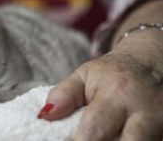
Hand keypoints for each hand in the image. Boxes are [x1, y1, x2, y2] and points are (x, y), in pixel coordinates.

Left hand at [39, 30, 162, 139]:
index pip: (94, 130)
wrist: (154, 61)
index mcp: (116, 95)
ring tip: (104, 139)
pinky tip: (117, 139)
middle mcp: (143, 112)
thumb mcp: (85, 75)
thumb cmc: (113, 73)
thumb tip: (43, 115)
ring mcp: (161, 124)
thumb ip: (64, 95)